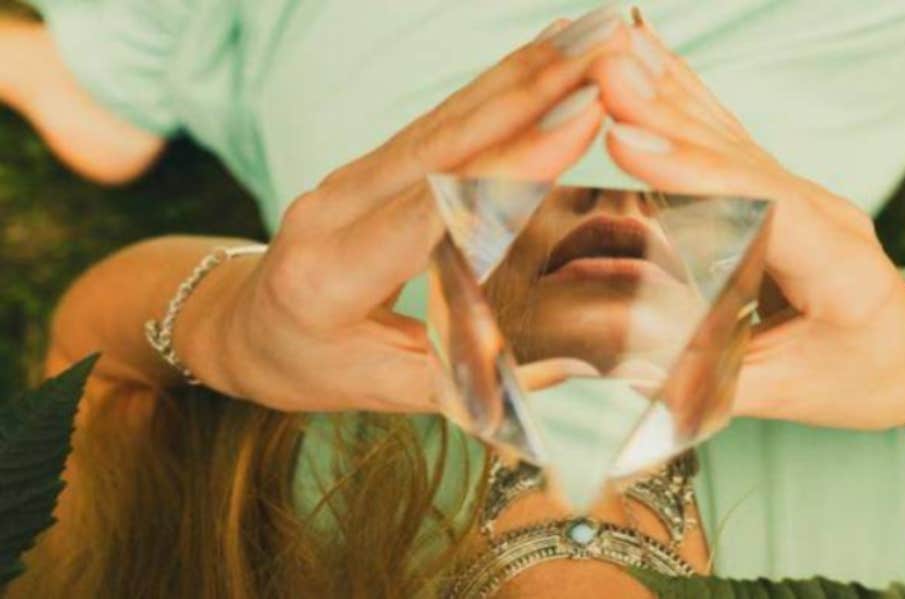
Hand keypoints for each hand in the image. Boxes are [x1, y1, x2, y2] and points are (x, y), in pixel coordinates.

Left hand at [182, 12, 633, 411]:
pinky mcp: (365, 165)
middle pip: (439, 144)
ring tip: (583, 38)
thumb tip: (566, 371)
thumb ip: (465, 381)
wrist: (239, 327)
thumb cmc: (310, 368)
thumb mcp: (383, 390)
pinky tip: (538, 57)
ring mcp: (344, 178)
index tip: (577, 122)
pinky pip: (434, 122)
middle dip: (526, 95)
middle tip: (598, 54)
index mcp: (330, 278)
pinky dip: (492, 86)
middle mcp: (331, 211)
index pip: (432, 212)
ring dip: (516, 76)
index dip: (508, 166)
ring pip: (440, 120)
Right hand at [590, 24, 904, 428]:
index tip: (628, 143)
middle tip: (604, 70)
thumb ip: (717, 385)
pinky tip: (649, 55)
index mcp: (843, 272)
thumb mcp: (792, 395)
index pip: (766, 211)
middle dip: (666, 113)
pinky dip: (683, 96)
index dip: (696, 174)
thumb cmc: (863, 378)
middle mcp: (827, 217)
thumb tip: (627, 376)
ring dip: (667, 89)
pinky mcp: (779, 189)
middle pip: (739, 158)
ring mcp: (804, 194)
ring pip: (728, 137)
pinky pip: (726, 138)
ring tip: (611, 46)